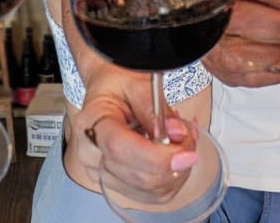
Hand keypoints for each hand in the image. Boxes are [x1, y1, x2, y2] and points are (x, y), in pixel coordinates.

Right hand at [73, 89, 198, 204]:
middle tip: (189, 135)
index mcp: (91, 122)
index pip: (120, 149)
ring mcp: (101, 174)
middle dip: (175, 162)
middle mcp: (90, 154)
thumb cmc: (118, 84)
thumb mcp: (137, 83)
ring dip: (177, 171)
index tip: (186, 154)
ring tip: (182, 141)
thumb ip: (156, 108)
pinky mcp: (117, 185)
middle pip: (138, 177)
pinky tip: (174, 155)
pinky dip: (173, 178)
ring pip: (150, 191)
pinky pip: (154, 195)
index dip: (156, 158)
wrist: (108, 90)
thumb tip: (177, 133)